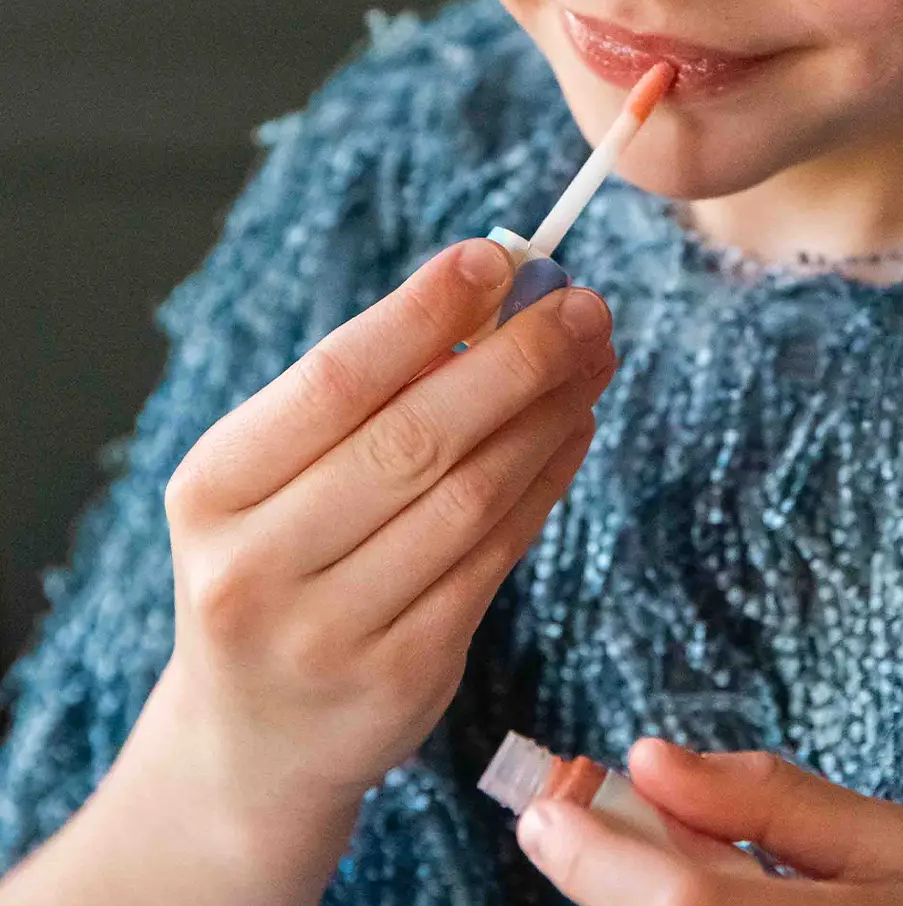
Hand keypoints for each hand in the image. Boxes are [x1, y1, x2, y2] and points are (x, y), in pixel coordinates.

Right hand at [149, 237, 614, 854]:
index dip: (423, 312)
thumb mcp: (275, 478)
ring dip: (547, 414)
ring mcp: (327, 633)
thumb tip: (496, 286)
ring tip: (592, 359)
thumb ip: (370, 391)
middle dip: (515, 358)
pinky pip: (496, 554)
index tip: (497, 257)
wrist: (252, 742)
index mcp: (212, 487)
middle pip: (414, 437)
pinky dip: (546, 480)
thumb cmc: (281, 562)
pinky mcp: (400, 678)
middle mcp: (255, 566)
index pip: (334, 379)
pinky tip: (575, 429)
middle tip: (583, 306)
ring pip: (469, 496)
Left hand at [514, 740, 902, 904]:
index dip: (596, 854)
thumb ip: (771, 801)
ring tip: (659, 855)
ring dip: (636, 902)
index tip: (545, 806)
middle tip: (577, 818)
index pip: (679, 900)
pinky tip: (693, 900)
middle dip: (603, 874)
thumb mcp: (896, 842)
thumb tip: (649, 757)